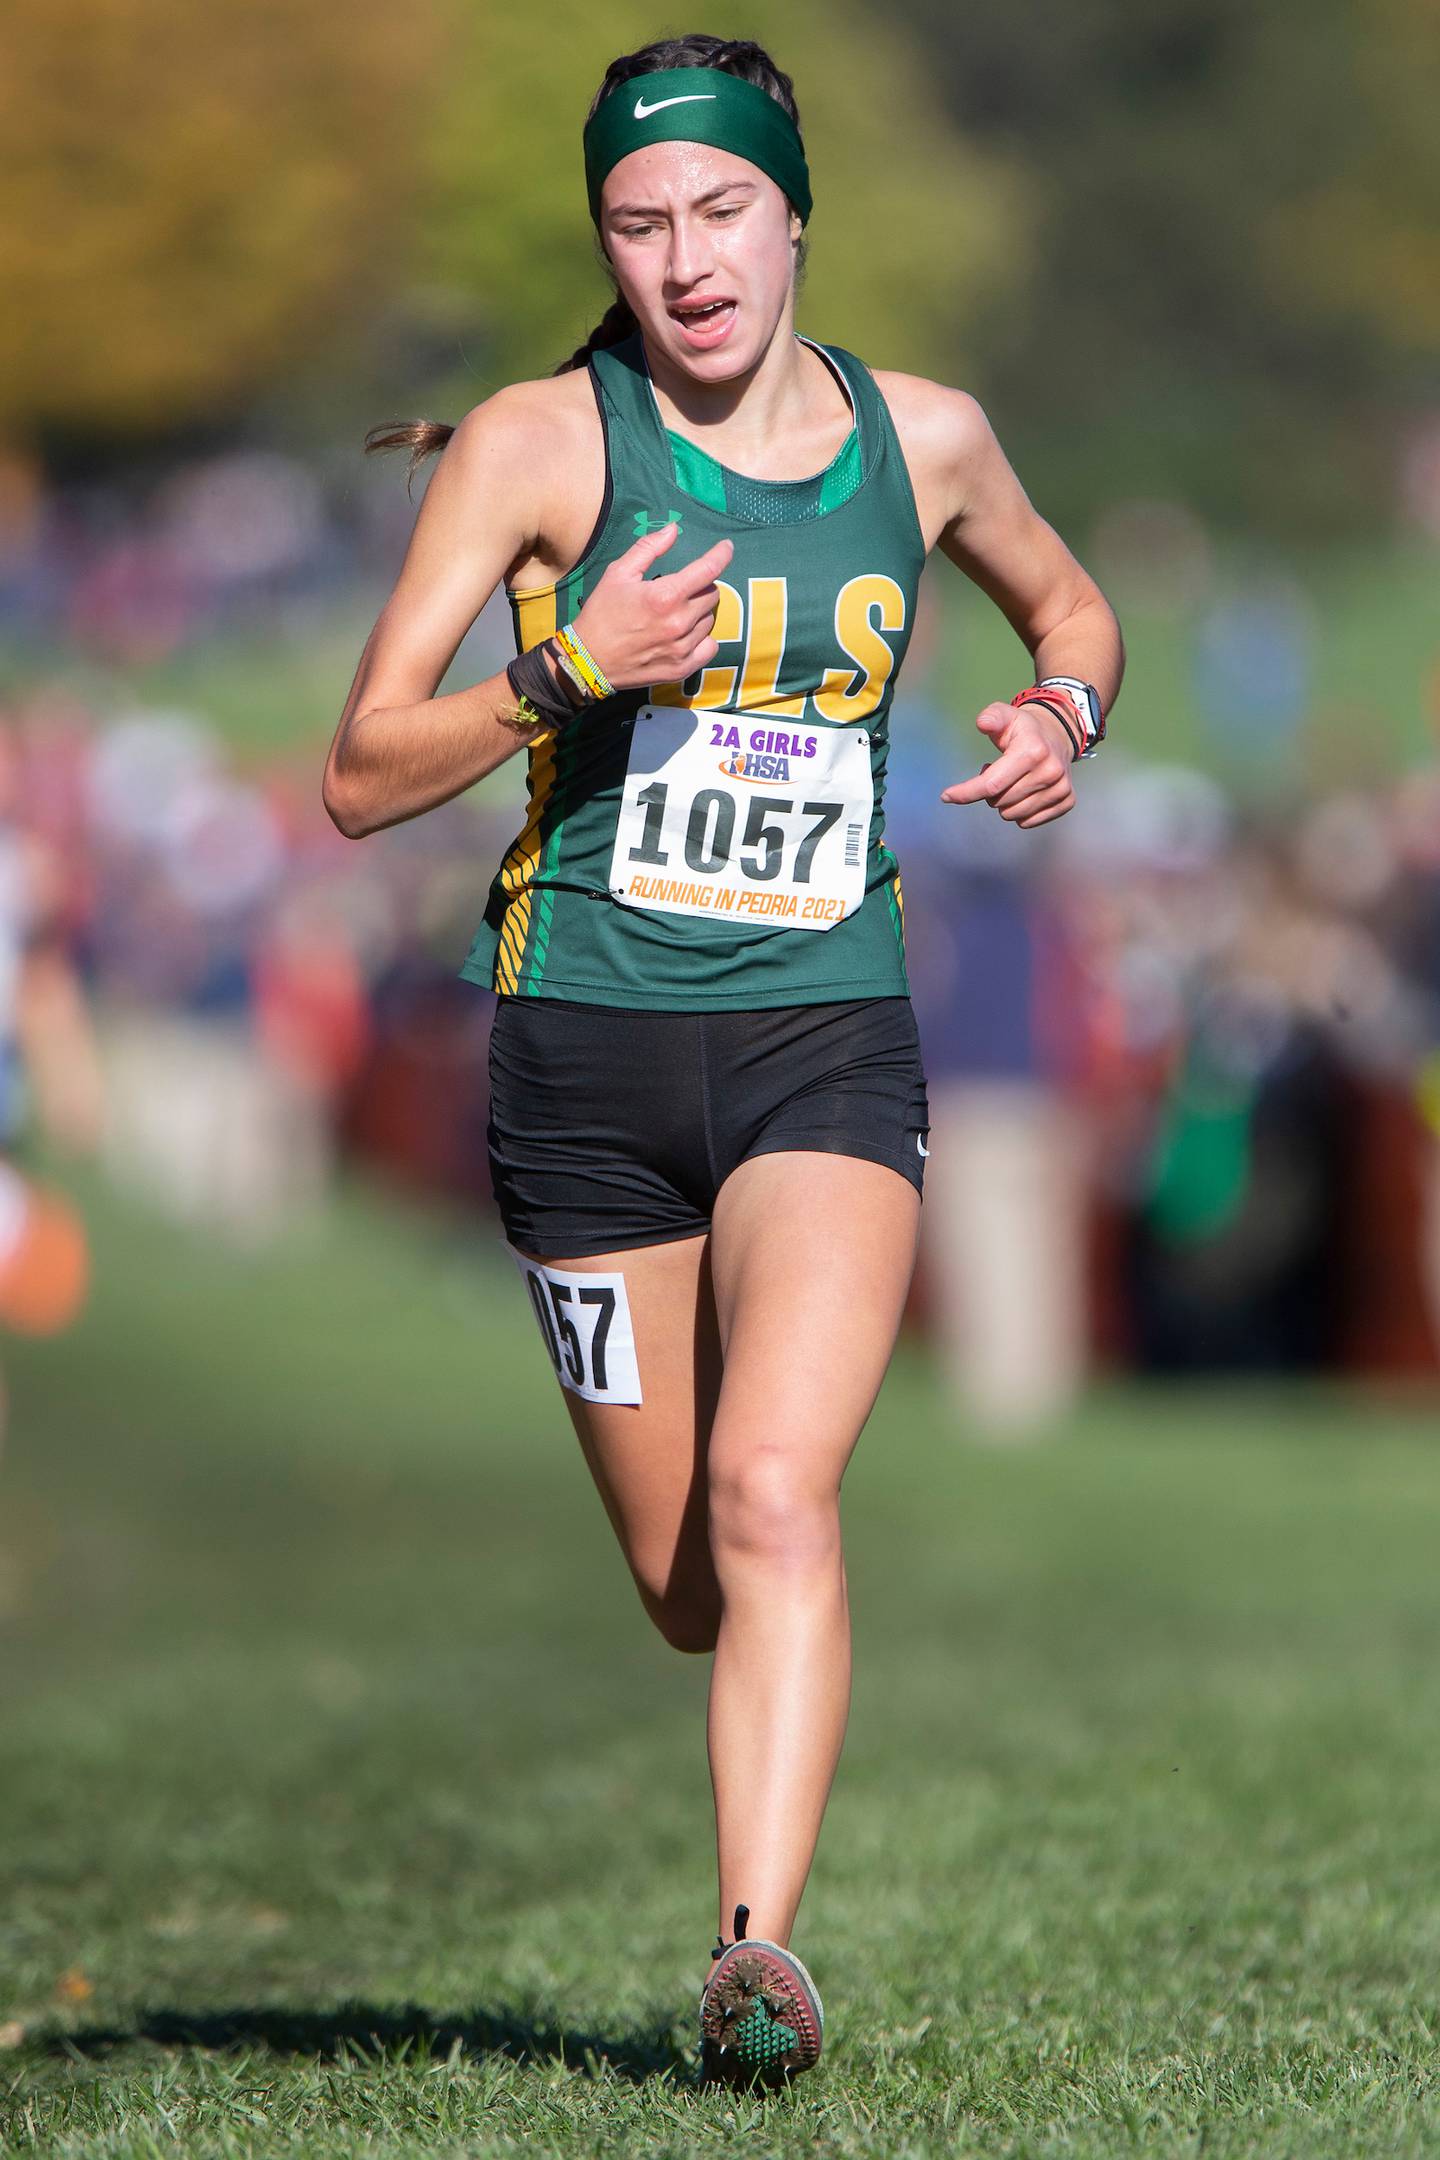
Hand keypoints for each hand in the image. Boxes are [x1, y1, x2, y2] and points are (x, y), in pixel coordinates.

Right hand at [571, 522, 733, 692]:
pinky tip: (685, 635)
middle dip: (701, 586)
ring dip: (699, 612)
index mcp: (665, 595)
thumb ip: (649, 548)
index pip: (708, 569)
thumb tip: (674, 529)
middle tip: (680, 589)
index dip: (722, 554)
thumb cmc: (602, 613)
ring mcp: (682, 648)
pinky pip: (709, 647)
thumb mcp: (618, 573)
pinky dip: (702, 639)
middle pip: (712, 595)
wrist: (588, 660)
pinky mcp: (682, 668)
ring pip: (709, 620)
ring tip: (676, 613)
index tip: (727, 547)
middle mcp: (679, 622)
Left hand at [940, 701, 1076, 826]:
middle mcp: (1050, 771)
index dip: (966, 793)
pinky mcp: (1066, 801)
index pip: (991, 784)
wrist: (1057, 735)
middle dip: (989, 792)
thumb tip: (982, 723)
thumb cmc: (1023, 729)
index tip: (946, 796)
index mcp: (1033, 751)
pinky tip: (1023, 791)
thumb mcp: (1005, 715)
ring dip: (1003, 802)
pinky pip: (1028, 822)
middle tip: (996, 772)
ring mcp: (1061, 788)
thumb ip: (991, 717)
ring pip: (1012, 814)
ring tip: (1010, 780)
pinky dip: (1019, 811)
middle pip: (999, 801)